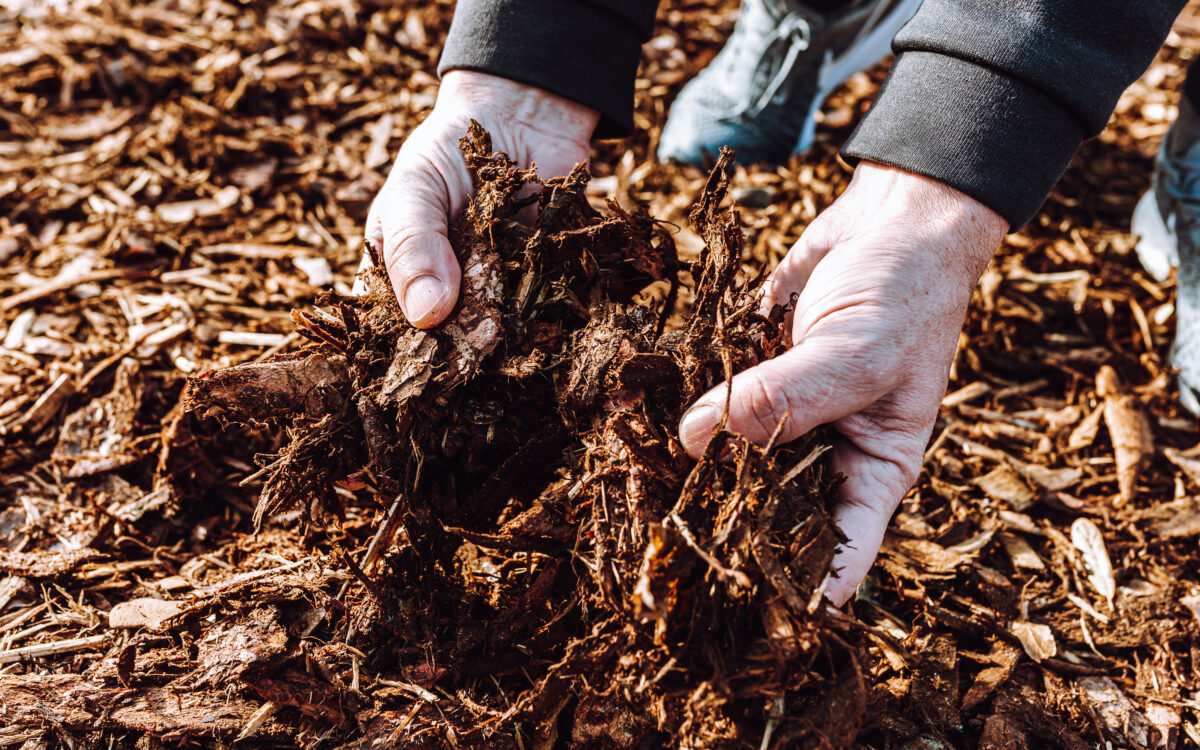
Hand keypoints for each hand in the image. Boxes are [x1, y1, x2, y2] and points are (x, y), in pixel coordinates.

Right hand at [365, 71, 599, 326]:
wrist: (519, 116)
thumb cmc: (449, 149)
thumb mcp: (416, 188)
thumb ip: (415, 245)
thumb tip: (426, 315)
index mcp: (400, 277)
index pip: (395, 329)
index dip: (407, 351)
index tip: (424, 362)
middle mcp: (446, 294)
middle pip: (450, 340)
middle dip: (464, 347)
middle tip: (476, 348)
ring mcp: (495, 291)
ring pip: (499, 333)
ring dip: (509, 337)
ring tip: (513, 335)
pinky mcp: (539, 282)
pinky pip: (544, 310)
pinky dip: (549, 315)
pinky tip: (552, 317)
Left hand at [678, 162, 1007, 604]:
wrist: (889, 219)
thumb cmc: (906, 292)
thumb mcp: (860, 350)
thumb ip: (786, 397)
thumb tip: (699, 439)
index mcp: (873, 470)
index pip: (838, 551)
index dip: (796, 589)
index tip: (745, 620)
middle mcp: (823, 455)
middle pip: (771, 514)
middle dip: (724, 534)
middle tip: (664, 564)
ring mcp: (782, 417)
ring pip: (730, 462)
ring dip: (688, 474)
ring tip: (633, 505)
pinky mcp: (748, 377)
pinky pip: (711, 404)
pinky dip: (680, 412)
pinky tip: (634, 427)